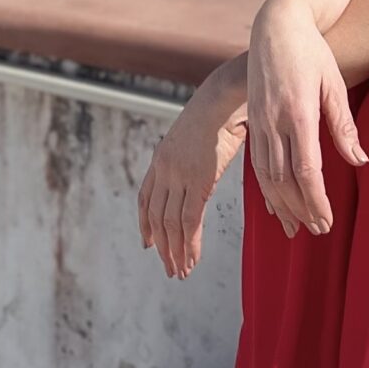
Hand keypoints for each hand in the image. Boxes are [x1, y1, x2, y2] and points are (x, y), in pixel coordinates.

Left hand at [138, 63, 250, 278]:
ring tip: (181, 272)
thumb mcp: (199, 132)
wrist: (223, 96)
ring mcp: (179, 176)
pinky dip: (189, 245)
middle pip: (157, 217)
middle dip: (162, 246)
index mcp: (162, 157)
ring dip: (175, 252)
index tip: (147, 243)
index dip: (145, 223)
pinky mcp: (197, 181)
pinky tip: (192, 260)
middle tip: (169, 268)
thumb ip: (197, 151)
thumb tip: (207, 156)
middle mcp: (164, 169)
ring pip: (170, 224)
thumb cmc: (219, 109)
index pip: (146, 198)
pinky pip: (190, 221)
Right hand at [245, 9, 367, 238]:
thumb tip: (360, 161)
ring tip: (296, 227)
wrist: (276, 25)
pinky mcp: (252, 119)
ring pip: (265, 175)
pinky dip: (265, 188)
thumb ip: (343, 125)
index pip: (306, 170)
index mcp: (298, 113)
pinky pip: (256, 162)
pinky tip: (275, 204)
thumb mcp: (334, 83)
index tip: (327, 221)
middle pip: (283, 180)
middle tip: (317, 230)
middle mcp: (273, 121)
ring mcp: (258, 121)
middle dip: (300, 209)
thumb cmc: (312, 52)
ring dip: (281, 204)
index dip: (316, 200)